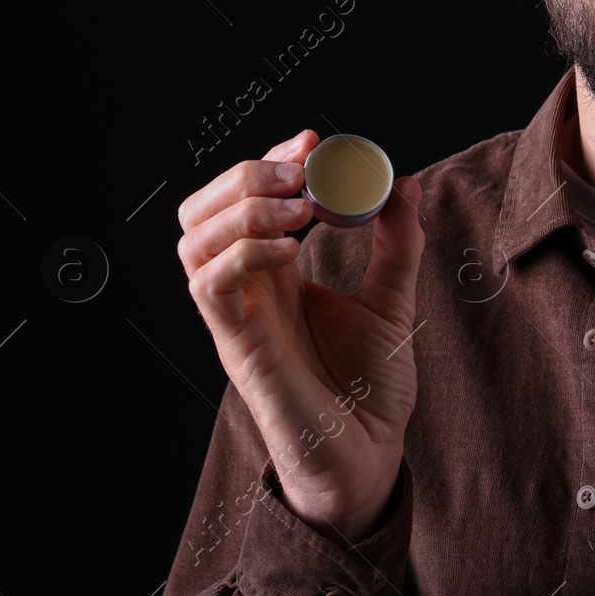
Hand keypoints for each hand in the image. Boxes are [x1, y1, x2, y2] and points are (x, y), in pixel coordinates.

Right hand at [176, 129, 424, 541]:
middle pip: (200, 212)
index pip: (245, 199)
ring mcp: (237, 317)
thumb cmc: (371, 389)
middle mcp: (248, 290)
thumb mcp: (393, 299)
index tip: (313, 140)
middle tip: (300, 169)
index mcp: (277, 274)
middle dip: (243, 174)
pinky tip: (294, 253)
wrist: (370, 455)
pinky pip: (210, 286)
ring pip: (192, 242)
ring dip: (244, 209)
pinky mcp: (237, 346)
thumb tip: (402, 181)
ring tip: (300, 209)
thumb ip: (397, 241)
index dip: (269, 159)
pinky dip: (246, 254)